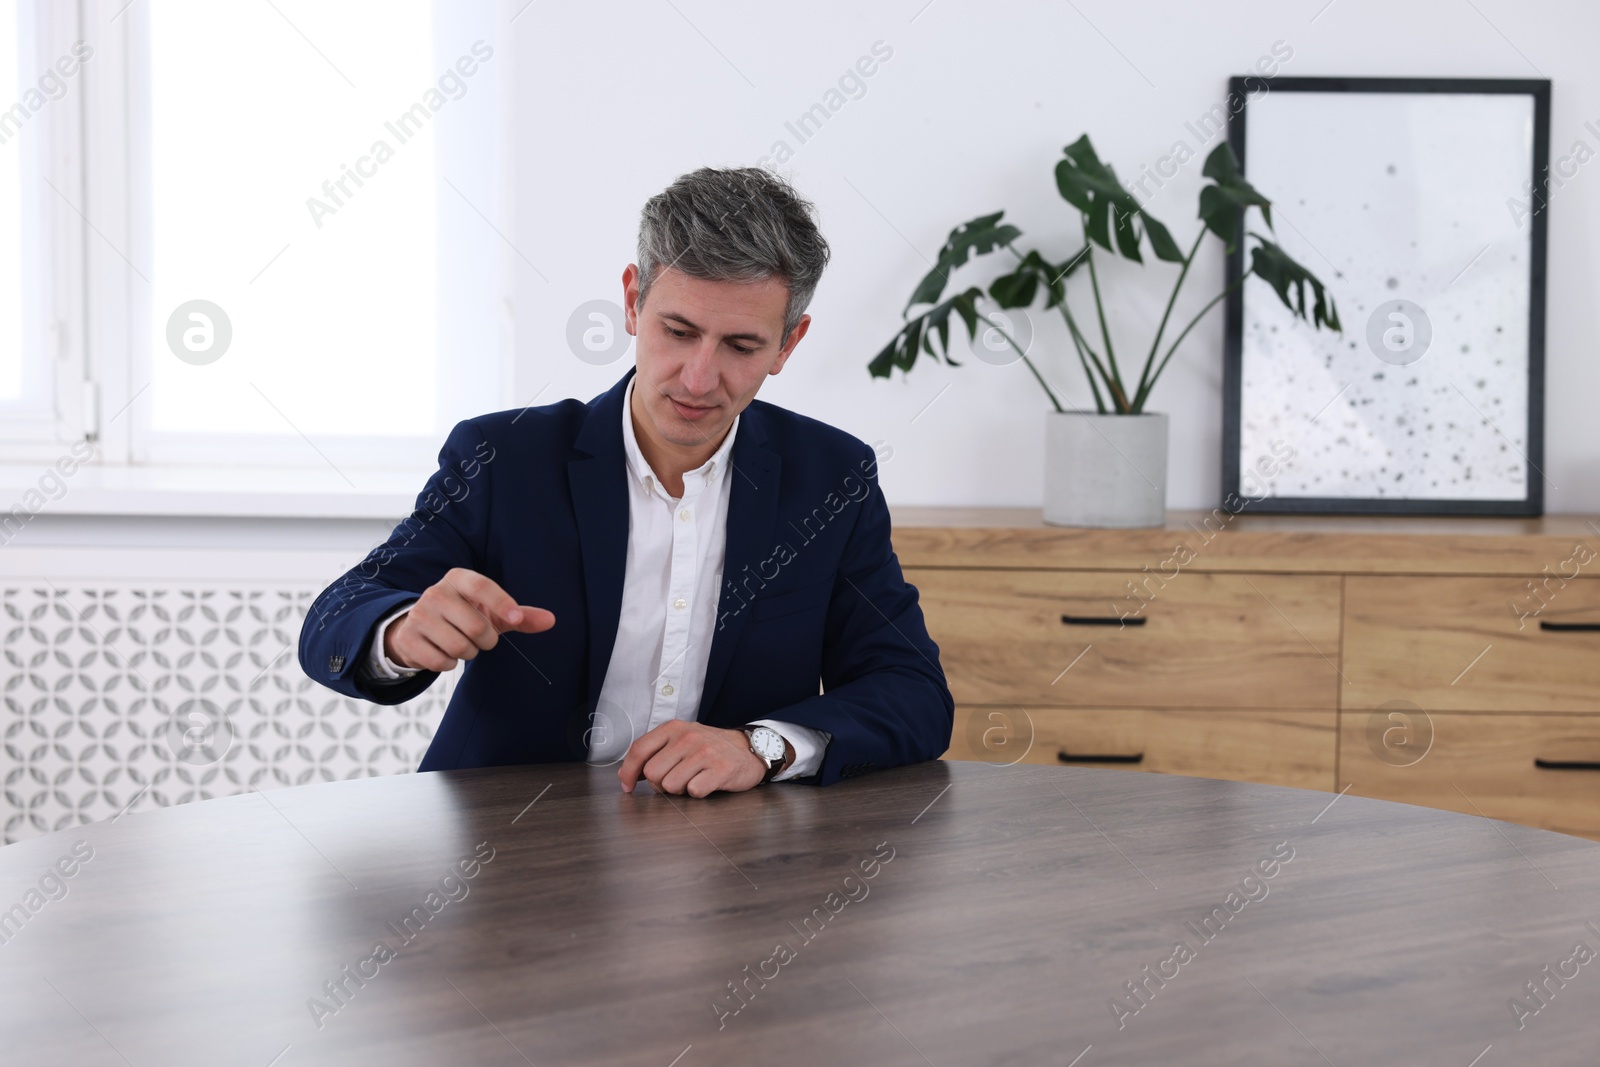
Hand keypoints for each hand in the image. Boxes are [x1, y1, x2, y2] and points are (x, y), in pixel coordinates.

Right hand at [384, 567, 555, 671]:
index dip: (501, 603)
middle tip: (479, 636)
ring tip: (460, 641)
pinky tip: (442, 651)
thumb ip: (520, 616)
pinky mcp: (408, 639)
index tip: (515, 618)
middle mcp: (436, 593)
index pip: (481, 587)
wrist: (418, 626)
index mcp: (458, 579)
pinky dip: (448, 663)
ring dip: (468, 653)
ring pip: (460, 647)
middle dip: (486, 640)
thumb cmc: (463, 615)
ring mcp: (418, 615)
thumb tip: (551, 620)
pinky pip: (441, 662)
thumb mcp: (491, 612)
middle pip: (476, 627)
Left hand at [617, 722, 766, 797]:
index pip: (639, 749)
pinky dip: (697, 793)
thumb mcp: (680, 741)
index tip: (628, 786)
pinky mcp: (721, 769)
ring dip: (679, 790)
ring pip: (670, 785)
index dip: (628, 772)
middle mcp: (688, 737)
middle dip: (659, 784)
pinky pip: (693, 791)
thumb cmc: (709, 748)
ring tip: (693, 780)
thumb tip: (625, 775)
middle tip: (675, 780)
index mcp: (674, 728)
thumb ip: (653, 754)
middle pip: (652, 773)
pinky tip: (707, 783)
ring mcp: (705, 752)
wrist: (748, 749)